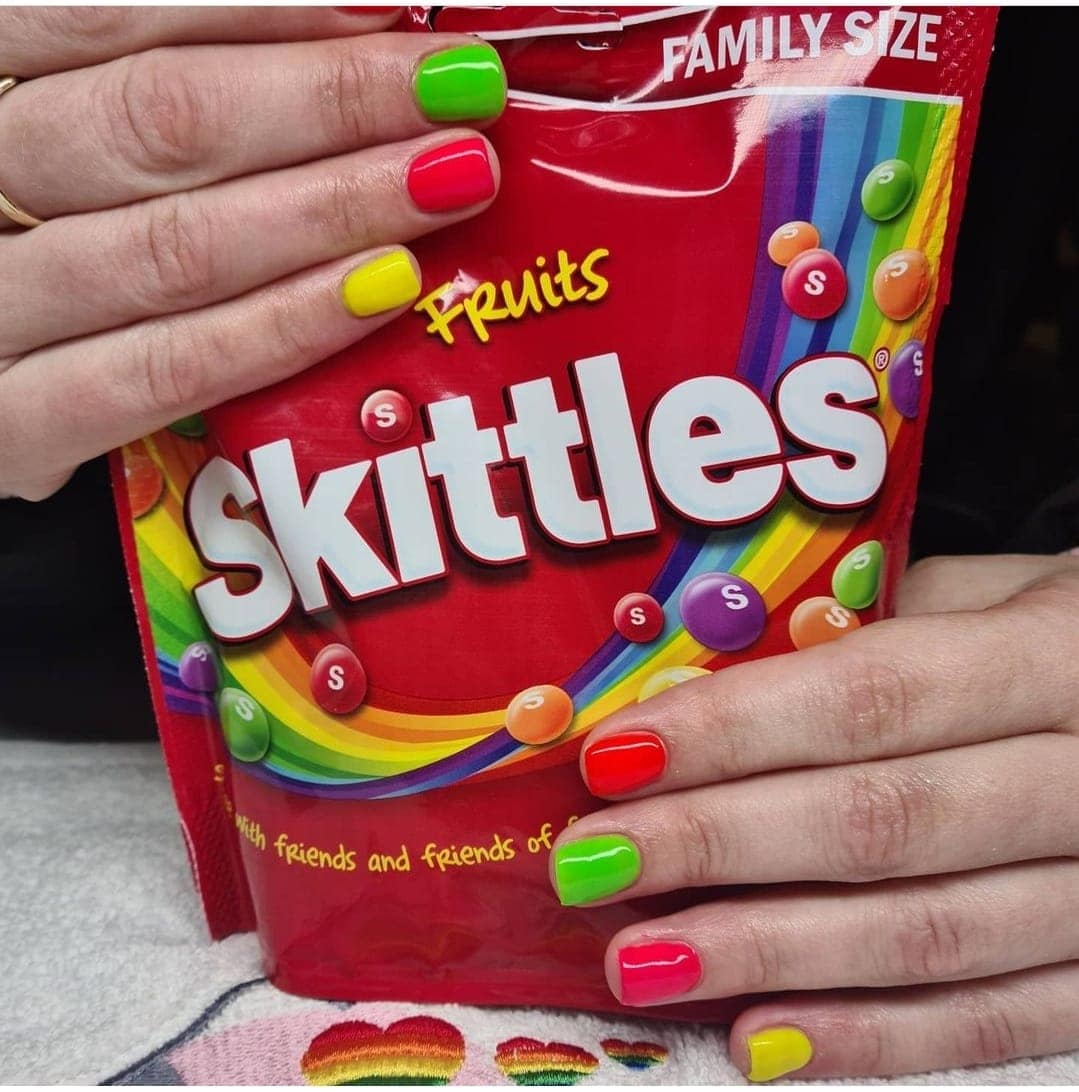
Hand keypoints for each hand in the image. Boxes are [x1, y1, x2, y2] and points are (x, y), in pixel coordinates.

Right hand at [0, 6, 503, 498]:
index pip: (106, 17)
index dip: (265, 10)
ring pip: (174, 248)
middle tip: (460, 91)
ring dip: (332, 208)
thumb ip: (162, 90)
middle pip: (156, 121)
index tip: (395, 10)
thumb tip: (346, 32)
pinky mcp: (14, 426)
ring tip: (452, 180)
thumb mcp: (76, 136)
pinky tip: (386, 287)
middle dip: (329, 100)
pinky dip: (283, 326)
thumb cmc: (42, 234)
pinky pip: (165, 372)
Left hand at [553, 552, 1078, 1080]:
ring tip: (639, 961)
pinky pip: (991, 1025)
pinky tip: (757, 1041)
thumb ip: (860, 632)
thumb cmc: (1047, 633)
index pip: (873, 697)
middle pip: (882, 820)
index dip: (735, 731)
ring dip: (767, 954)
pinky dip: (871, 1040)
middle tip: (593, 862)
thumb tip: (688, 687)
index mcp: (1057, 653)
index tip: (614, 757)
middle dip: (718, 845)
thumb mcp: (980, 595)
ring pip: (926, 937)